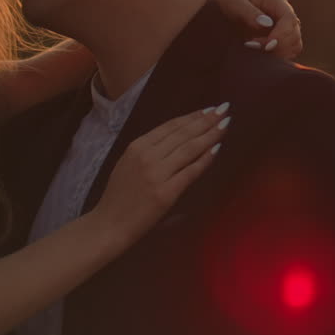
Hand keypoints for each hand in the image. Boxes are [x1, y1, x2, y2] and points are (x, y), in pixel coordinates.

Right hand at [91, 106, 230, 241]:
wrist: (109, 224)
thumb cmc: (119, 196)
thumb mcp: (129, 164)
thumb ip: (150, 151)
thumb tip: (179, 138)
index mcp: (137, 146)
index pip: (170, 126)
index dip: (191, 116)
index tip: (208, 109)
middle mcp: (147, 156)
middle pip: (183, 134)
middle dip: (206, 120)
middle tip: (224, 109)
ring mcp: (157, 174)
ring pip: (189, 149)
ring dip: (210, 134)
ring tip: (226, 124)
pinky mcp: (166, 193)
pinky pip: (190, 171)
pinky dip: (205, 159)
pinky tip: (217, 148)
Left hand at [208, 0, 302, 58]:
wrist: (215, 7)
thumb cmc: (224, 0)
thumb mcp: (233, 2)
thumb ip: (248, 12)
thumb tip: (266, 24)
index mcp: (276, 1)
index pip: (290, 19)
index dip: (282, 35)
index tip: (266, 46)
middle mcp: (282, 15)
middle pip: (295, 35)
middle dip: (279, 47)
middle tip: (254, 48)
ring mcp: (281, 29)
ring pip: (294, 46)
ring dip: (278, 54)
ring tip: (253, 50)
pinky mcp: (276, 41)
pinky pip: (285, 53)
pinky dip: (275, 58)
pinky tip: (257, 56)